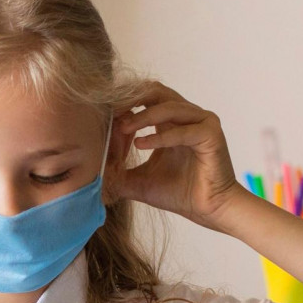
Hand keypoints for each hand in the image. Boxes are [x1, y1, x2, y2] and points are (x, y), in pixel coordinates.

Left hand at [111, 81, 246, 229]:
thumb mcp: (137, 180)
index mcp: (170, 121)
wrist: (208, 211)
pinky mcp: (211, 135)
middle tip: (109, 110)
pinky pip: (183, 131)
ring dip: (142, 116)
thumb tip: (91, 167)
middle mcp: (187, 116)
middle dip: (130, 98)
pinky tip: (140, 145)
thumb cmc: (178, 193)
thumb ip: (117, 169)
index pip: (144, 98)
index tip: (101, 113)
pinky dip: (160, 136)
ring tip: (121, 128)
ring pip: (168, 106)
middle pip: (156, 91)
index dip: (123, 103)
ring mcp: (202, 122)